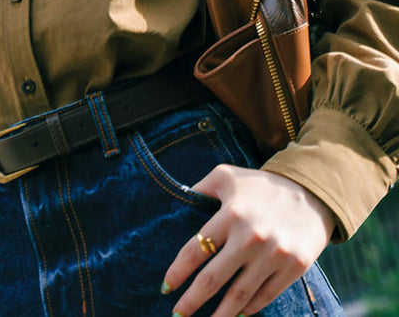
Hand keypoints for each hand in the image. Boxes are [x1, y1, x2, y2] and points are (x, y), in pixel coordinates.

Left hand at [161, 166, 335, 316]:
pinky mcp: (293, 268)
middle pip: (212, 279)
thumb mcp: (227, 176)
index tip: (166, 287)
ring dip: (220, 315)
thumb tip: (176, 204)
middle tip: (177, 315)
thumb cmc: (261, 184)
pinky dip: (249, 309)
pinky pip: (265, 296)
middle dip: (191, 301)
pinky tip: (237, 314)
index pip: (195, 250)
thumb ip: (200, 189)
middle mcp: (250, 237)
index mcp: (230, 214)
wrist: (312, 192)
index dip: (178, 272)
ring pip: (239, 295)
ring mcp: (274, 255)